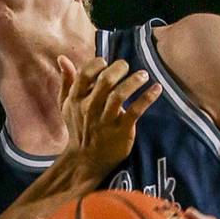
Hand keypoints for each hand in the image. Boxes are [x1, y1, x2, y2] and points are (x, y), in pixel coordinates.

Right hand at [58, 55, 160, 177]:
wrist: (85, 161)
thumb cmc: (78, 128)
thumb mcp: (67, 105)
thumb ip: (66, 81)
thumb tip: (62, 58)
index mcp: (76, 100)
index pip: (85, 74)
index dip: (97, 64)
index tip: (106, 62)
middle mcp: (90, 109)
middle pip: (105, 81)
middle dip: (119, 68)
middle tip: (126, 66)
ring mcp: (106, 121)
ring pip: (120, 95)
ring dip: (134, 81)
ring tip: (143, 75)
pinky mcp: (121, 131)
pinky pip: (135, 111)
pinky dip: (147, 98)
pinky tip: (157, 88)